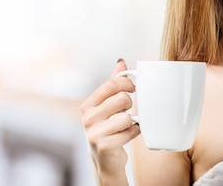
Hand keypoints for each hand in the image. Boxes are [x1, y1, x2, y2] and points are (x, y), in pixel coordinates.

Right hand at [81, 59, 139, 183]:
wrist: (105, 161)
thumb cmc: (108, 130)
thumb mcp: (107, 106)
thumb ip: (113, 84)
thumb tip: (120, 61)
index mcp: (88, 105)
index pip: (110, 84)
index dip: (126, 83)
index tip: (133, 87)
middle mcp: (88, 118)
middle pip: (121, 98)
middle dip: (129, 103)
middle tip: (127, 110)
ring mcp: (95, 133)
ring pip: (126, 116)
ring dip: (132, 121)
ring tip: (126, 125)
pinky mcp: (105, 145)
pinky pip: (130, 131)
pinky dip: (134, 132)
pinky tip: (128, 135)